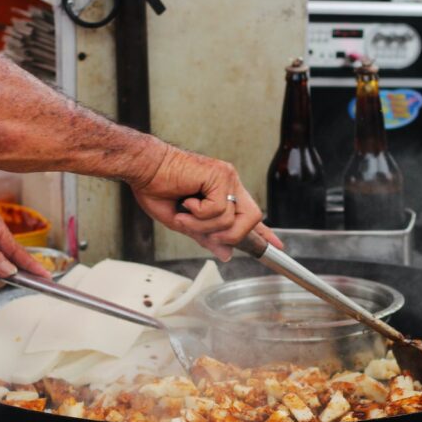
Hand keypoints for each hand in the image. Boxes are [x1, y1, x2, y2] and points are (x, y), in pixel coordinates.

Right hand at [129, 145, 281, 260]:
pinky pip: (218, 209)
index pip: (249, 216)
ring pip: (231, 219)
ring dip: (203, 225)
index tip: (278, 245)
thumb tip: (227, 253)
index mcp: (222, 193)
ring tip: (185, 213)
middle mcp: (229, 184)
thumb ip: (207, 236)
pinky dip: (198, 213)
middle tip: (206, 234)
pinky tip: (186, 201)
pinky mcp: (220, 175)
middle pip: (251, 219)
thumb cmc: (157, 188)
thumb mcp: (184, 223)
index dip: (264, 233)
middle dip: (231, 235)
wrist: (143, 168)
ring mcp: (227, 178)